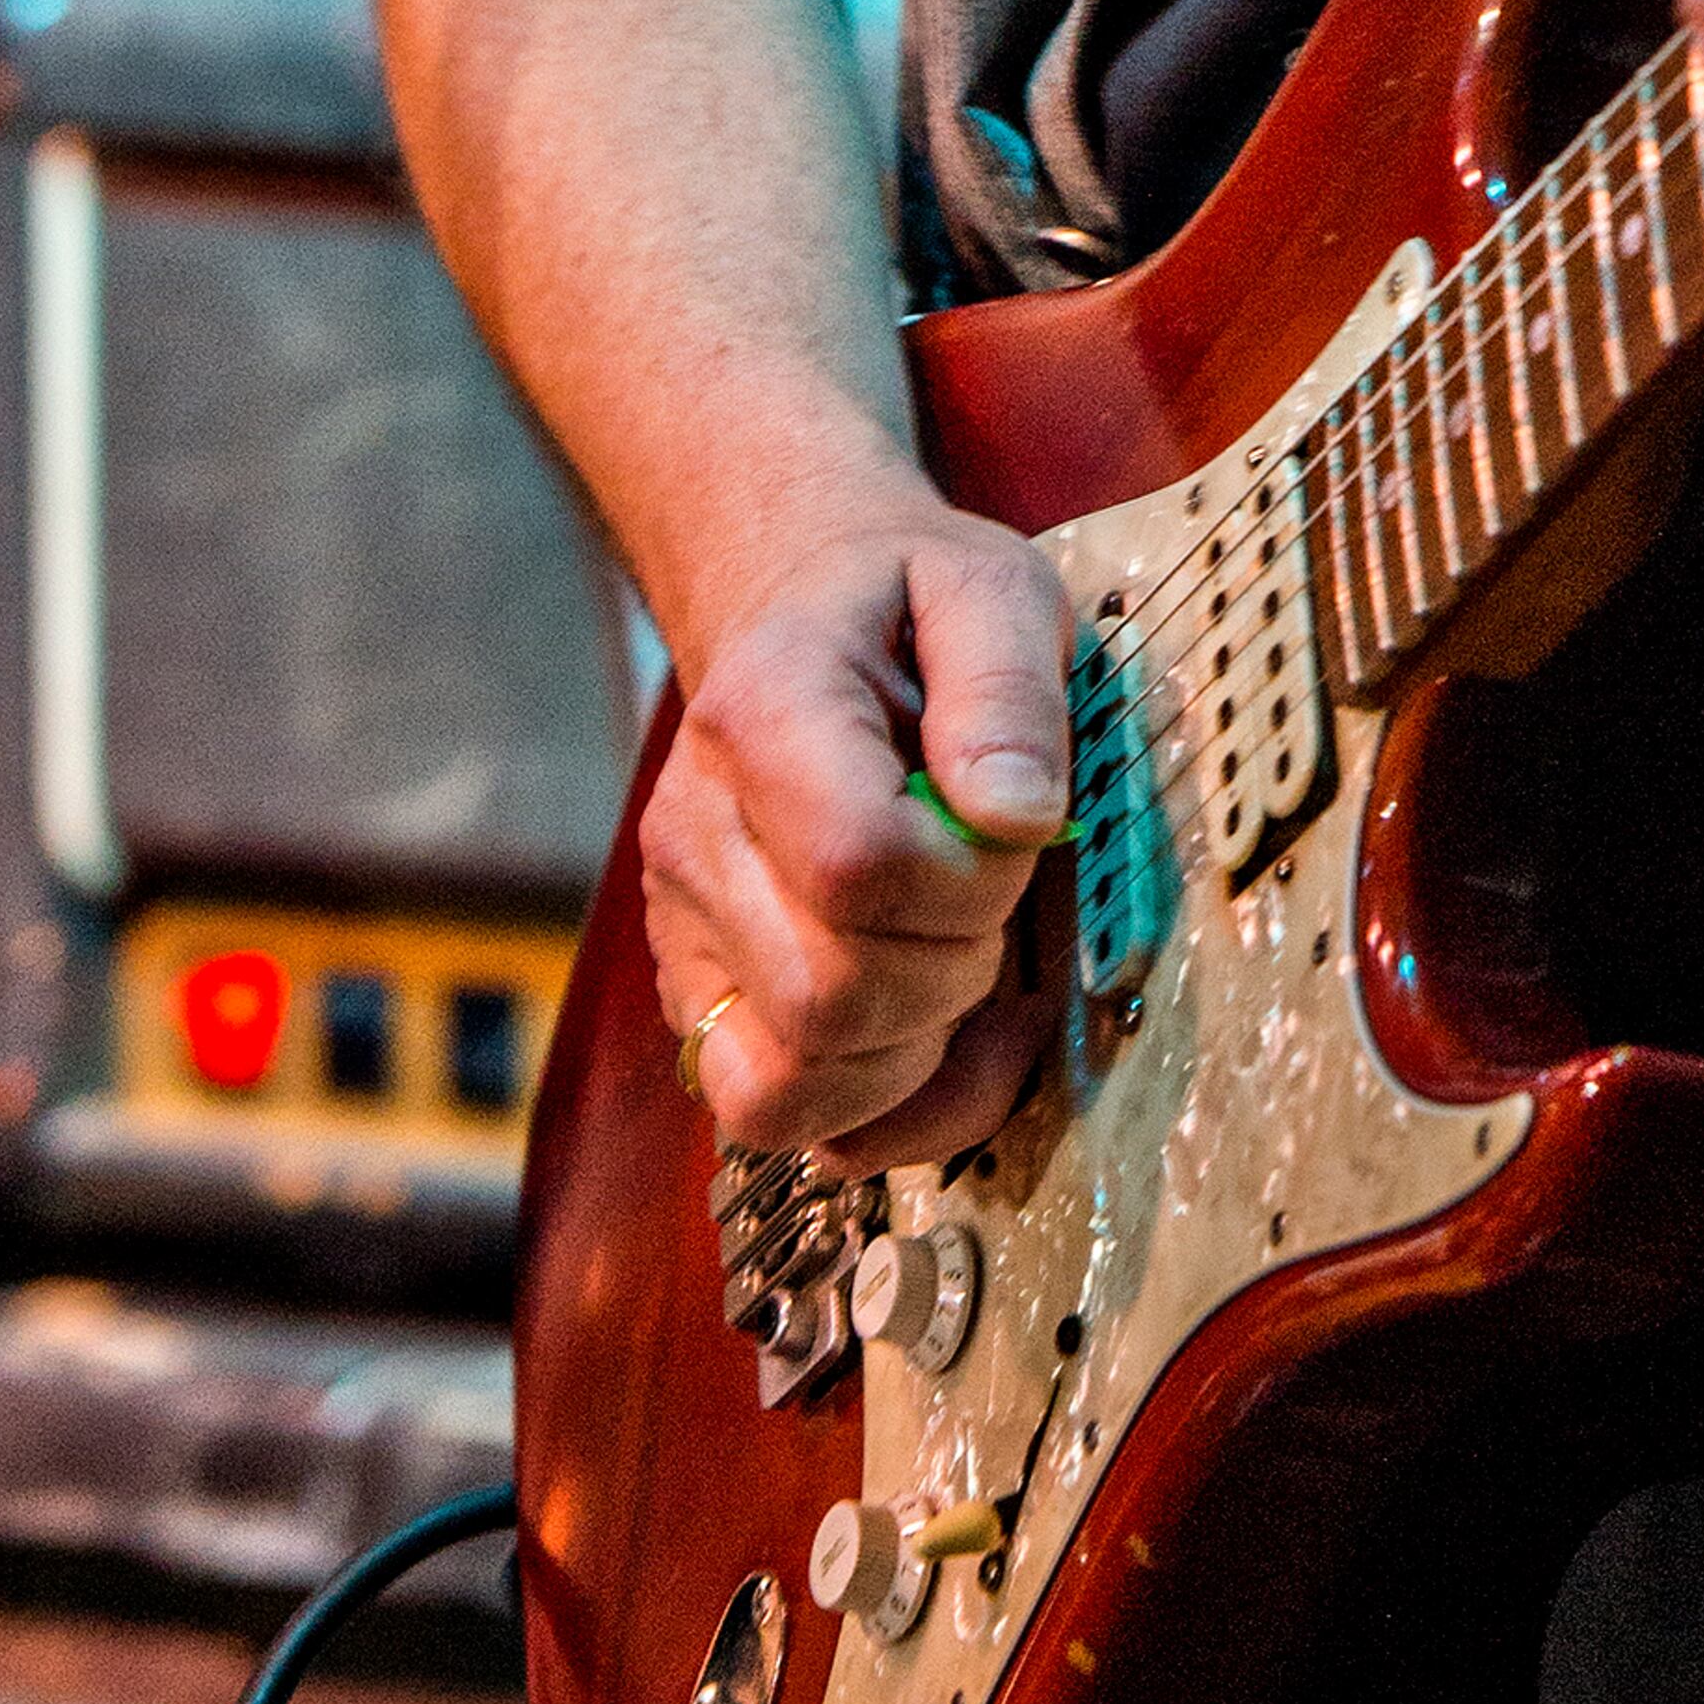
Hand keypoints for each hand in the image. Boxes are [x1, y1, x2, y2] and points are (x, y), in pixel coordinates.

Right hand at [639, 495, 1074, 1160]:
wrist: (801, 606)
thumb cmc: (904, 607)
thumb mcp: (988, 589)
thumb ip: (1008, 688)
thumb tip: (1016, 817)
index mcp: (764, 711)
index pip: (855, 865)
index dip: (968, 885)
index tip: (1011, 833)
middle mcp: (698, 830)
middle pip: (827, 995)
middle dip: (954, 969)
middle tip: (993, 896)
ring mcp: (687, 925)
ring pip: (786, 1085)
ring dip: (911, 1051)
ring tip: (957, 956)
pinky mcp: (699, 991)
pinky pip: (772, 1115)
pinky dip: (875, 1105)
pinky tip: (934, 1031)